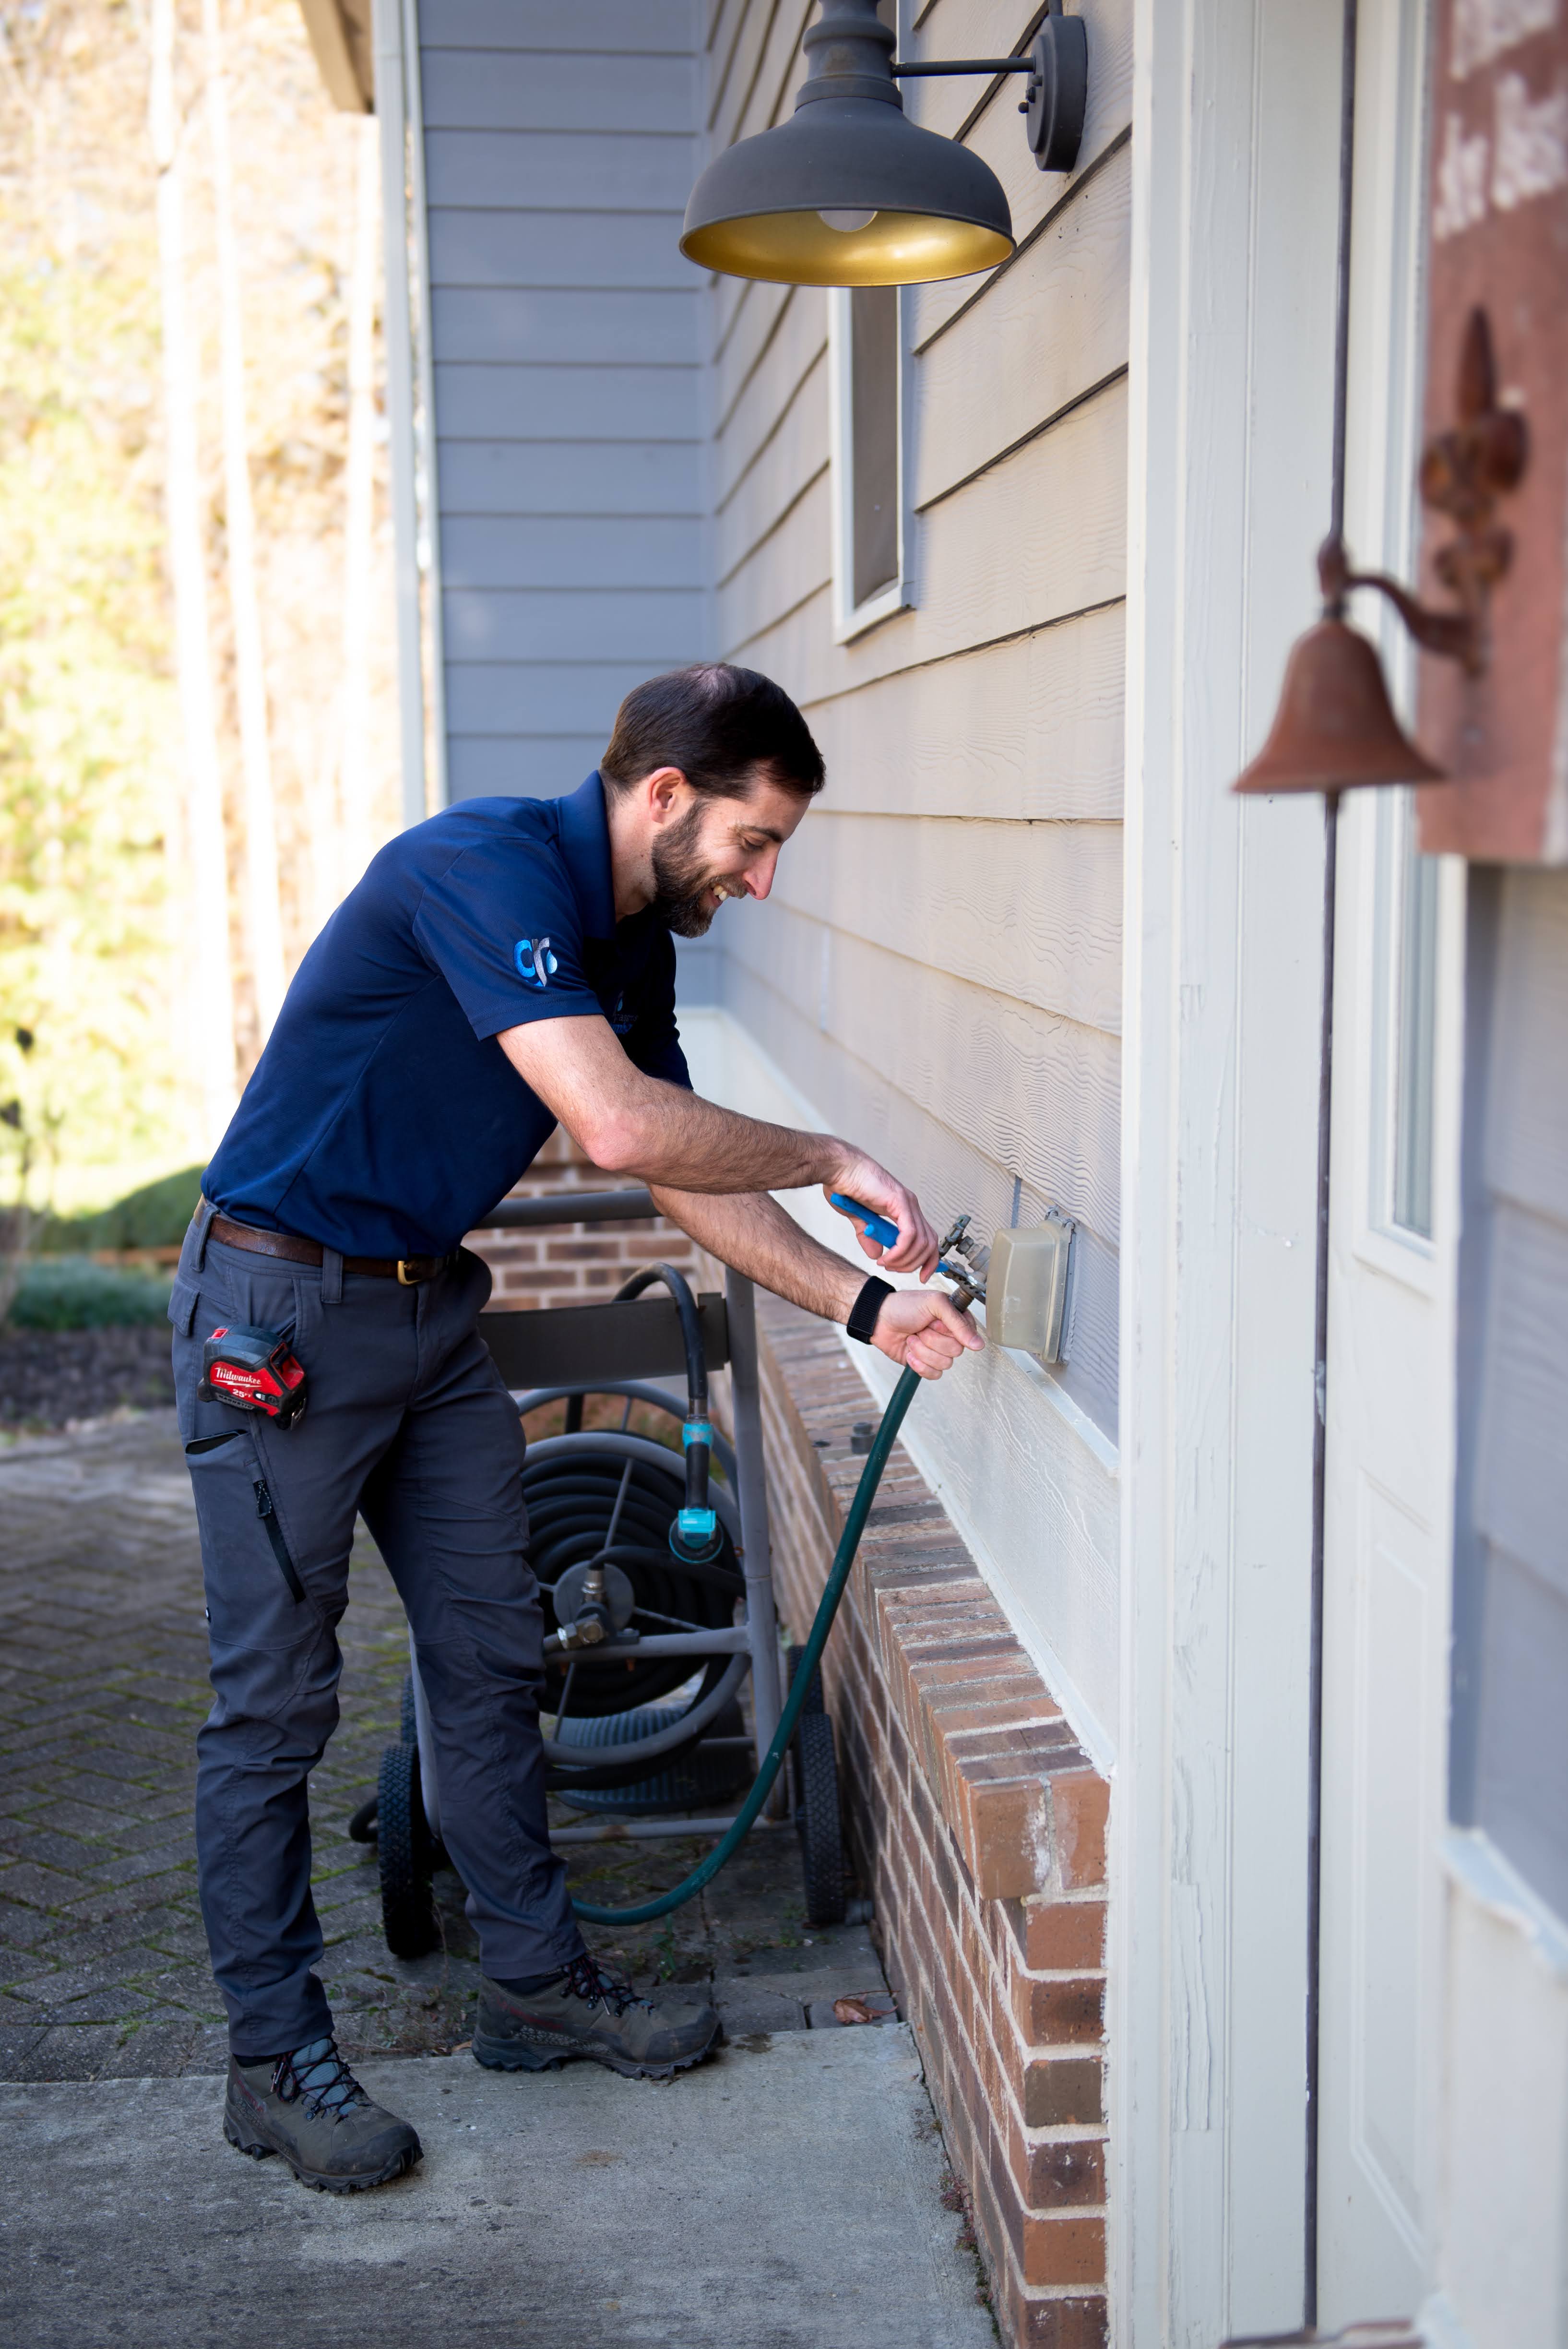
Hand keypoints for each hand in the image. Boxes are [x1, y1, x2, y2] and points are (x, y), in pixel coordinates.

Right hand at [824, 1157, 940, 1278]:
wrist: (838, 1167)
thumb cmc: (846, 1185)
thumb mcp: (859, 1219)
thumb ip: (869, 1235)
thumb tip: (877, 1253)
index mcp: (904, 1209)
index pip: (927, 1239)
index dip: (927, 1260)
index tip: (920, 1275)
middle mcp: (910, 1206)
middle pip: (930, 1244)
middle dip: (916, 1264)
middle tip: (894, 1269)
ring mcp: (907, 1203)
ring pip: (921, 1243)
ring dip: (905, 1260)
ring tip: (886, 1264)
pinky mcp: (899, 1201)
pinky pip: (908, 1235)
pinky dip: (899, 1252)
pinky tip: (886, 1257)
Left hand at [870, 1289, 983, 1381]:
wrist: (878, 1319)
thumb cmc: (904, 1306)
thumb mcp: (935, 1303)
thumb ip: (958, 1322)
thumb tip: (978, 1344)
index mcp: (954, 1320)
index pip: (968, 1335)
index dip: (949, 1330)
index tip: (935, 1321)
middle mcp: (949, 1336)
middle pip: (956, 1351)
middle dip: (932, 1340)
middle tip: (921, 1328)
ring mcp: (937, 1351)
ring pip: (945, 1364)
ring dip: (923, 1351)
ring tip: (912, 1338)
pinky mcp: (926, 1364)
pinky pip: (934, 1374)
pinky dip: (919, 1365)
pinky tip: (910, 1353)